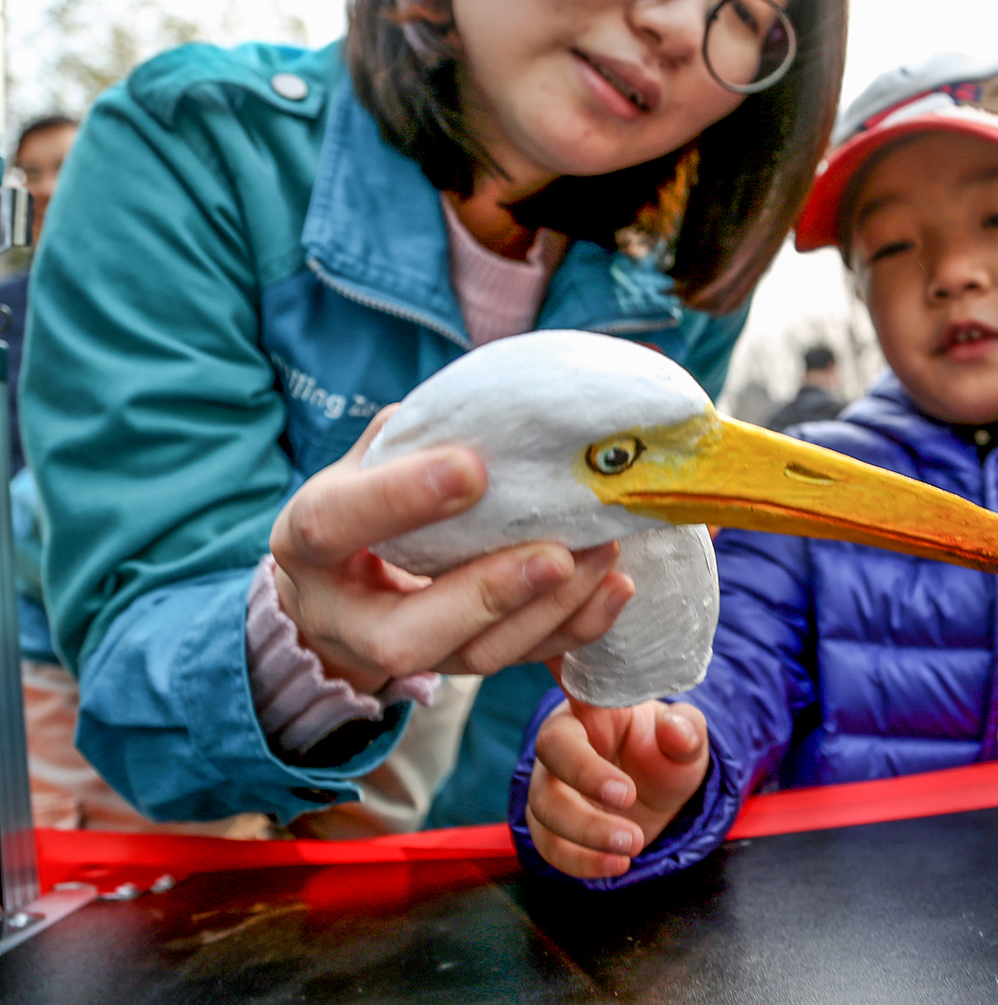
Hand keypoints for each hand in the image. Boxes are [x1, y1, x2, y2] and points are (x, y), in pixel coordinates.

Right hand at [271, 407, 635, 692]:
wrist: (347, 579)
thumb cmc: (366, 498)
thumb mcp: (367, 460)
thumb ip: (413, 436)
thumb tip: (493, 406)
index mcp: (308, 544)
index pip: (335, 524)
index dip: (398, 499)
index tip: (471, 468)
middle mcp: (345, 615)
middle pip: (405, 634)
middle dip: (489, 594)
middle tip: (556, 553)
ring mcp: (404, 652)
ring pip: (474, 657)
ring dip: (549, 609)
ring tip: (601, 555)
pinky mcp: (457, 663)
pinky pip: (519, 661)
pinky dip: (574, 627)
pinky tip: (615, 589)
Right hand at [525, 692, 710, 879]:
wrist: (657, 795)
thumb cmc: (665, 753)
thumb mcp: (687, 740)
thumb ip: (686, 730)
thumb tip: (676, 731)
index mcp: (593, 708)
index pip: (576, 690)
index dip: (575, 685)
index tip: (591, 705)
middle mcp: (564, 742)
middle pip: (551, 751)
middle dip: (586, 778)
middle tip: (629, 798)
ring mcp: (550, 784)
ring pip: (544, 805)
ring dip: (585, 831)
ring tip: (633, 844)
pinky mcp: (550, 825)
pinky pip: (549, 845)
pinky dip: (580, 861)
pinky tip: (617, 864)